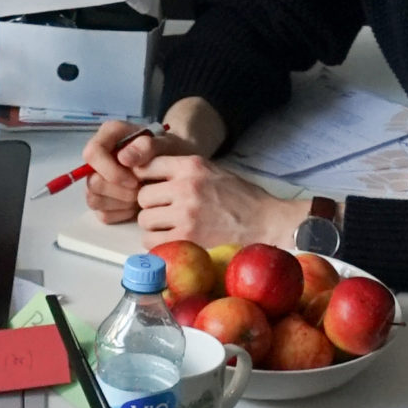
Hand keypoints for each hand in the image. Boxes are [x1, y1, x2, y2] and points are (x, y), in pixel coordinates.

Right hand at [81, 120, 199, 223]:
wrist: (177, 167)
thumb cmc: (170, 151)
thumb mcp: (165, 144)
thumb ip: (146, 146)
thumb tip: (122, 158)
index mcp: (109, 136)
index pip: (93, 154)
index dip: (111, 171)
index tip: (135, 179)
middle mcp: (99, 157)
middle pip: (93, 182)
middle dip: (120, 191)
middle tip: (142, 189)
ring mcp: (98, 179)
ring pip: (94, 200)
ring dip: (121, 203)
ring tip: (142, 195)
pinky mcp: (102, 200)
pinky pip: (103, 214)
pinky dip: (122, 213)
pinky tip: (137, 205)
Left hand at [128, 154, 311, 249]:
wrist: (265, 221)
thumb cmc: (240, 197)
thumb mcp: (212, 170)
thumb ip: (182, 171)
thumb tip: (148, 174)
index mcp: (191, 166)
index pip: (147, 166)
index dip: (146, 179)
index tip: (153, 188)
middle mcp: (186, 187)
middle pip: (143, 196)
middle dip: (151, 205)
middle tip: (164, 211)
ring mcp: (186, 213)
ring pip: (145, 219)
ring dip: (153, 225)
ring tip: (169, 226)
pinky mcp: (187, 237)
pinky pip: (152, 241)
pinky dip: (157, 242)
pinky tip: (171, 240)